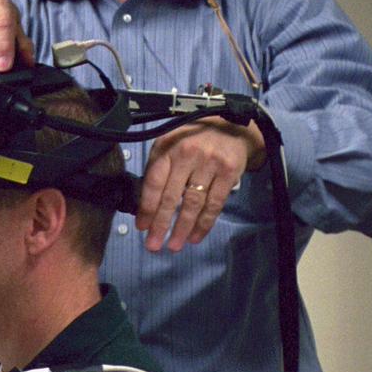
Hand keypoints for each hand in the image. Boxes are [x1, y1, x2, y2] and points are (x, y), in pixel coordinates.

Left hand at [135, 118, 265, 251]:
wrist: (229, 125)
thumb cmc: (192, 139)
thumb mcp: (168, 143)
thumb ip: (157, 168)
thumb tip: (145, 205)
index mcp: (168, 148)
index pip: (154, 182)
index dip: (147, 207)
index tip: (142, 227)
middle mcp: (188, 155)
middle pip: (171, 197)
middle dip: (161, 224)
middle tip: (153, 245)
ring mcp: (210, 164)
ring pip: (193, 204)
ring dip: (183, 228)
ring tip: (174, 246)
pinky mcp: (229, 172)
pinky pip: (214, 204)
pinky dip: (204, 224)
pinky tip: (195, 237)